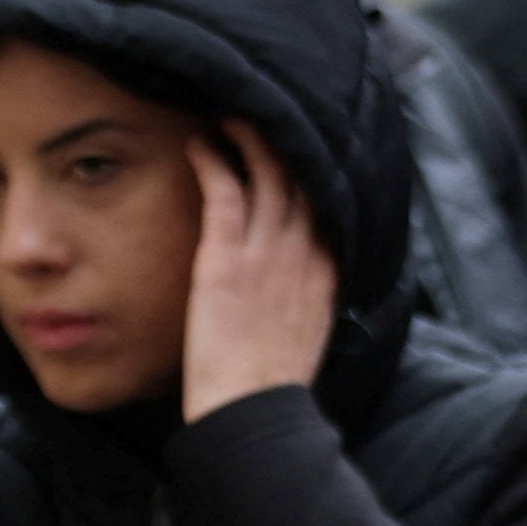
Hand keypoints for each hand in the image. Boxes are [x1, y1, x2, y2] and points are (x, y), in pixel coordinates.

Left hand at [179, 124, 338, 420]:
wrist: (252, 411)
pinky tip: (198, 144)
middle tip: (260, 114)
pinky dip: (212, 160)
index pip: (326, 200)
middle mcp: (303, 252)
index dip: (311, 166)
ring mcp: (266, 253)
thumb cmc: (272, 383)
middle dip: (282, 139)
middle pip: (301, 175)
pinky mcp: (225, 260)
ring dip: (246, 137)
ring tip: (227, 116)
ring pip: (266, 173)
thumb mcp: (311, 331)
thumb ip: (311, 295)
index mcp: (328, 269)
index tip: (297, 145)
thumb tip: (304, 285)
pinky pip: (224, 192)